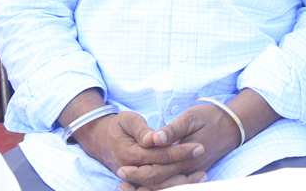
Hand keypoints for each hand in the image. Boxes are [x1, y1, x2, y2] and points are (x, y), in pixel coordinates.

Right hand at [69, 110, 205, 189]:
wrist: (100, 140)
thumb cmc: (117, 126)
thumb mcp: (127, 120)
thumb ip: (141, 130)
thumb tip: (153, 139)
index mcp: (129, 154)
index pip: (160, 156)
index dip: (180, 152)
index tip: (198, 146)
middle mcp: (132, 170)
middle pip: (162, 174)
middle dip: (184, 166)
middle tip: (204, 158)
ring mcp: (135, 177)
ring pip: (159, 185)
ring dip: (181, 182)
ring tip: (203, 174)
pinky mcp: (138, 180)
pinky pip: (156, 187)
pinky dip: (172, 185)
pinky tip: (189, 180)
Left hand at [116, 103, 240, 189]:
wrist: (234, 124)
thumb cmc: (212, 117)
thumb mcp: (192, 117)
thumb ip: (173, 130)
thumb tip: (154, 138)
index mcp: (187, 157)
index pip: (158, 170)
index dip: (138, 171)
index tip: (121, 168)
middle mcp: (189, 169)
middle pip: (159, 182)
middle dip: (138, 181)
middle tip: (119, 176)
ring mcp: (192, 172)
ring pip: (166, 186)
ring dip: (146, 187)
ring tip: (126, 185)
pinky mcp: (193, 172)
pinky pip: (174, 184)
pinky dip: (159, 185)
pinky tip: (145, 184)